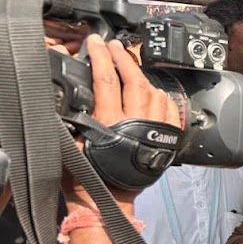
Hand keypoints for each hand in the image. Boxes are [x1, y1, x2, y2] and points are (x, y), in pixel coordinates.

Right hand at [64, 34, 182, 213]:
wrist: (111, 201)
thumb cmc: (90, 176)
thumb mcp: (74, 146)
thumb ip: (75, 120)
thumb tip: (72, 97)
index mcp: (111, 122)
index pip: (108, 81)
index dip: (102, 58)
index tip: (97, 42)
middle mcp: (137, 122)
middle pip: (134, 80)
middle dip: (124, 58)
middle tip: (115, 45)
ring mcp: (155, 129)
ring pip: (154, 92)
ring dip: (142, 76)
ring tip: (131, 65)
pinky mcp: (167, 138)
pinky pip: (169, 109)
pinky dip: (162, 95)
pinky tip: (154, 89)